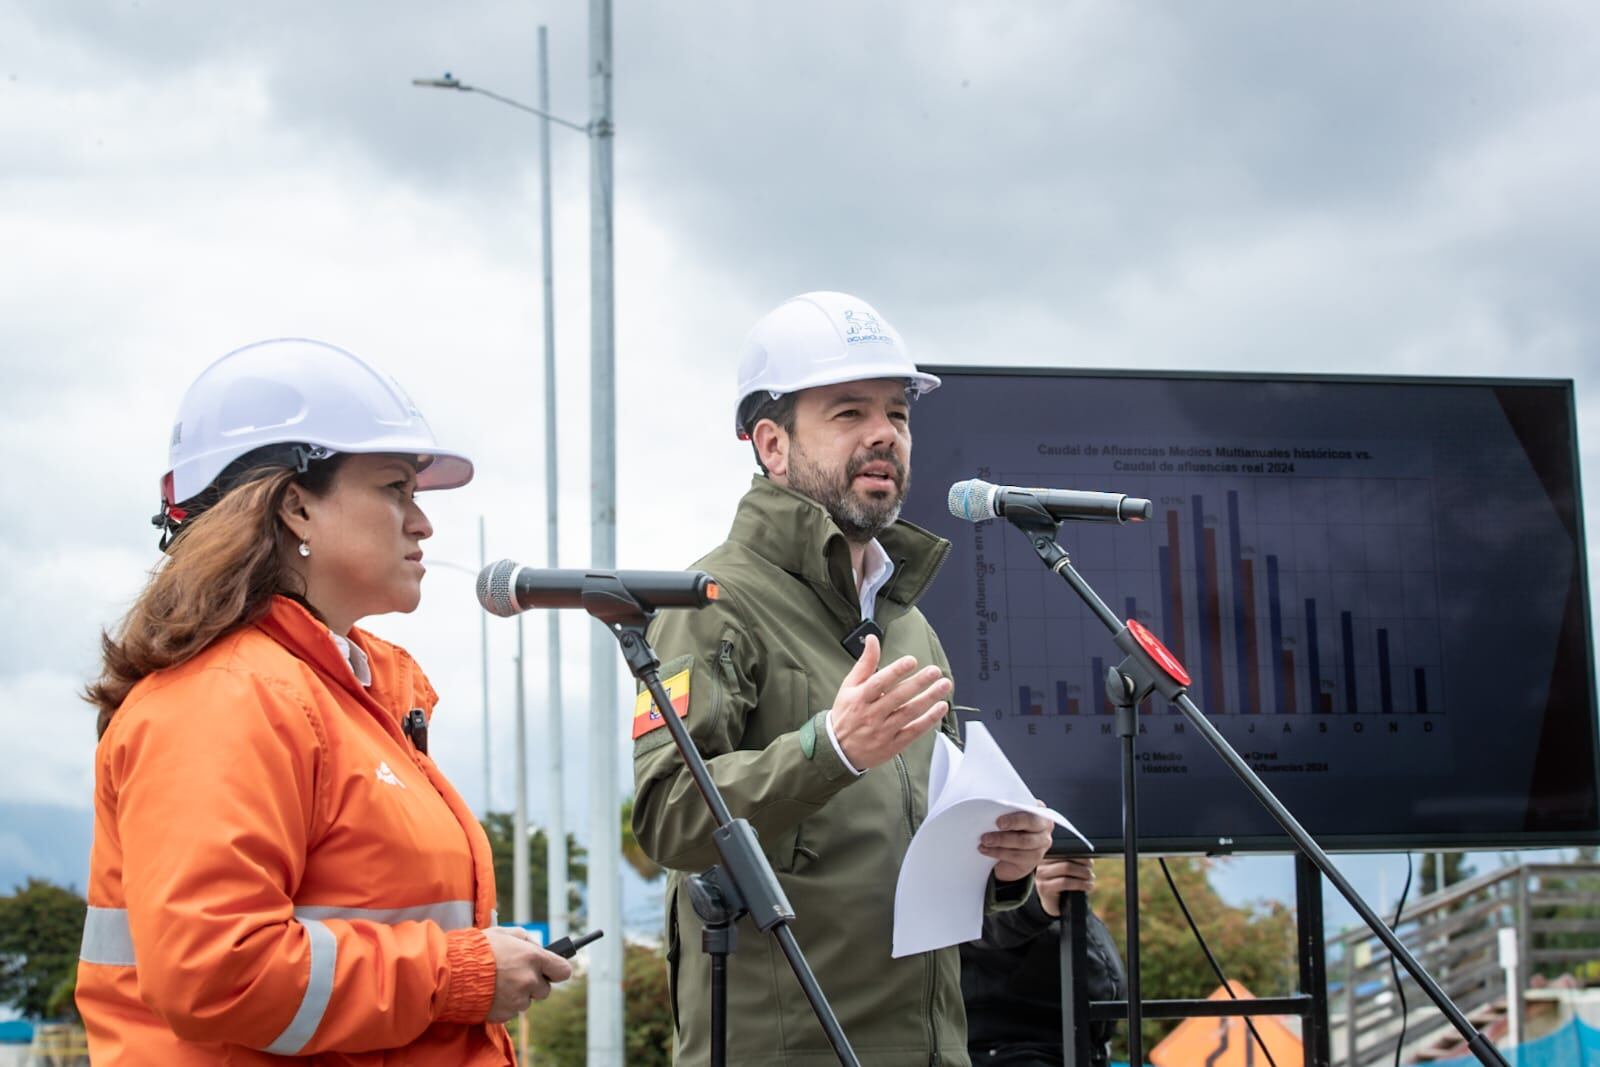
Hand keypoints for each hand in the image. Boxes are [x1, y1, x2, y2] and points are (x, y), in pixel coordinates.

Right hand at [483, 926, 573, 1022]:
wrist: (452, 971)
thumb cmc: (477, 948)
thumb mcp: (504, 933)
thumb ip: (526, 940)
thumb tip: (540, 949)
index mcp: (533, 958)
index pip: (563, 971)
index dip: (557, 970)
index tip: (552, 970)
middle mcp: (529, 980)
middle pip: (545, 990)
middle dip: (534, 984)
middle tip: (516, 975)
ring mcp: (517, 1000)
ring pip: (526, 1002)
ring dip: (518, 995)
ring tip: (498, 983)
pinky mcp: (504, 1014)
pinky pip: (511, 1012)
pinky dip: (504, 1005)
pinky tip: (491, 994)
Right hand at [828, 634, 951, 770]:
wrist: (839, 750)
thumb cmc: (846, 713)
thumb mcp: (850, 686)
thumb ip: (865, 663)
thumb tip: (872, 639)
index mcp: (859, 698)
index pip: (878, 682)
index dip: (895, 671)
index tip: (911, 661)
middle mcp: (871, 715)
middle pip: (898, 697)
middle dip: (919, 683)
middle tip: (935, 671)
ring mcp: (883, 731)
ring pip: (909, 713)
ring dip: (929, 699)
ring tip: (944, 686)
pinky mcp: (893, 745)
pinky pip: (914, 731)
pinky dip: (929, 720)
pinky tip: (940, 707)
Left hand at [979, 808, 1053, 882]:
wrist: (1009, 851)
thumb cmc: (1008, 827)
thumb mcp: (1007, 815)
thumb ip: (1004, 811)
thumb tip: (988, 812)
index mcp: (1039, 809)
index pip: (1031, 809)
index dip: (1015, 817)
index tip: (998, 822)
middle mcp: (1044, 825)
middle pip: (1030, 824)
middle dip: (1009, 827)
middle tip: (988, 833)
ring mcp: (1042, 843)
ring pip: (1023, 842)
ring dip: (1001, 842)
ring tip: (985, 841)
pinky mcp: (1035, 858)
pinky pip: (1018, 856)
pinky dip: (999, 853)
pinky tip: (987, 850)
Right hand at [1035, 857, 1095, 916]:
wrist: (1055, 904)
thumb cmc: (1064, 883)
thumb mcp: (1068, 869)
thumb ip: (1073, 860)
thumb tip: (1088, 855)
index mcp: (1048, 855)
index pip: (1065, 849)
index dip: (1080, 854)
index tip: (1090, 862)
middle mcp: (1042, 863)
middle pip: (1066, 857)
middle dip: (1083, 865)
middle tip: (1090, 872)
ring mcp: (1041, 875)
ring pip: (1066, 868)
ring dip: (1083, 874)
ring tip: (1090, 879)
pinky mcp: (1044, 888)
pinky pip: (1065, 882)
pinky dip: (1080, 884)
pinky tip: (1087, 886)